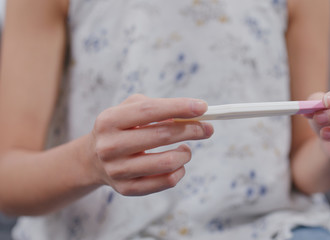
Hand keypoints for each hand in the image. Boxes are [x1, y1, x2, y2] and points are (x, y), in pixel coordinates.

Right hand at [87, 94, 213, 195]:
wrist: (93, 159)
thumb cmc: (120, 129)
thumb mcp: (129, 109)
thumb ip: (157, 108)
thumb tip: (189, 116)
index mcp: (109, 121)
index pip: (149, 111)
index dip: (179, 107)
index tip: (203, 107)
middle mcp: (110, 146)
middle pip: (161, 135)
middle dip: (192, 129)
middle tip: (207, 128)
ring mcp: (117, 170)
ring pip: (167, 163)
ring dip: (186, 153)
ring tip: (186, 149)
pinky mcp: (127, 189)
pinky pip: (165, 181)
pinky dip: (180, 171)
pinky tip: (178, 164)